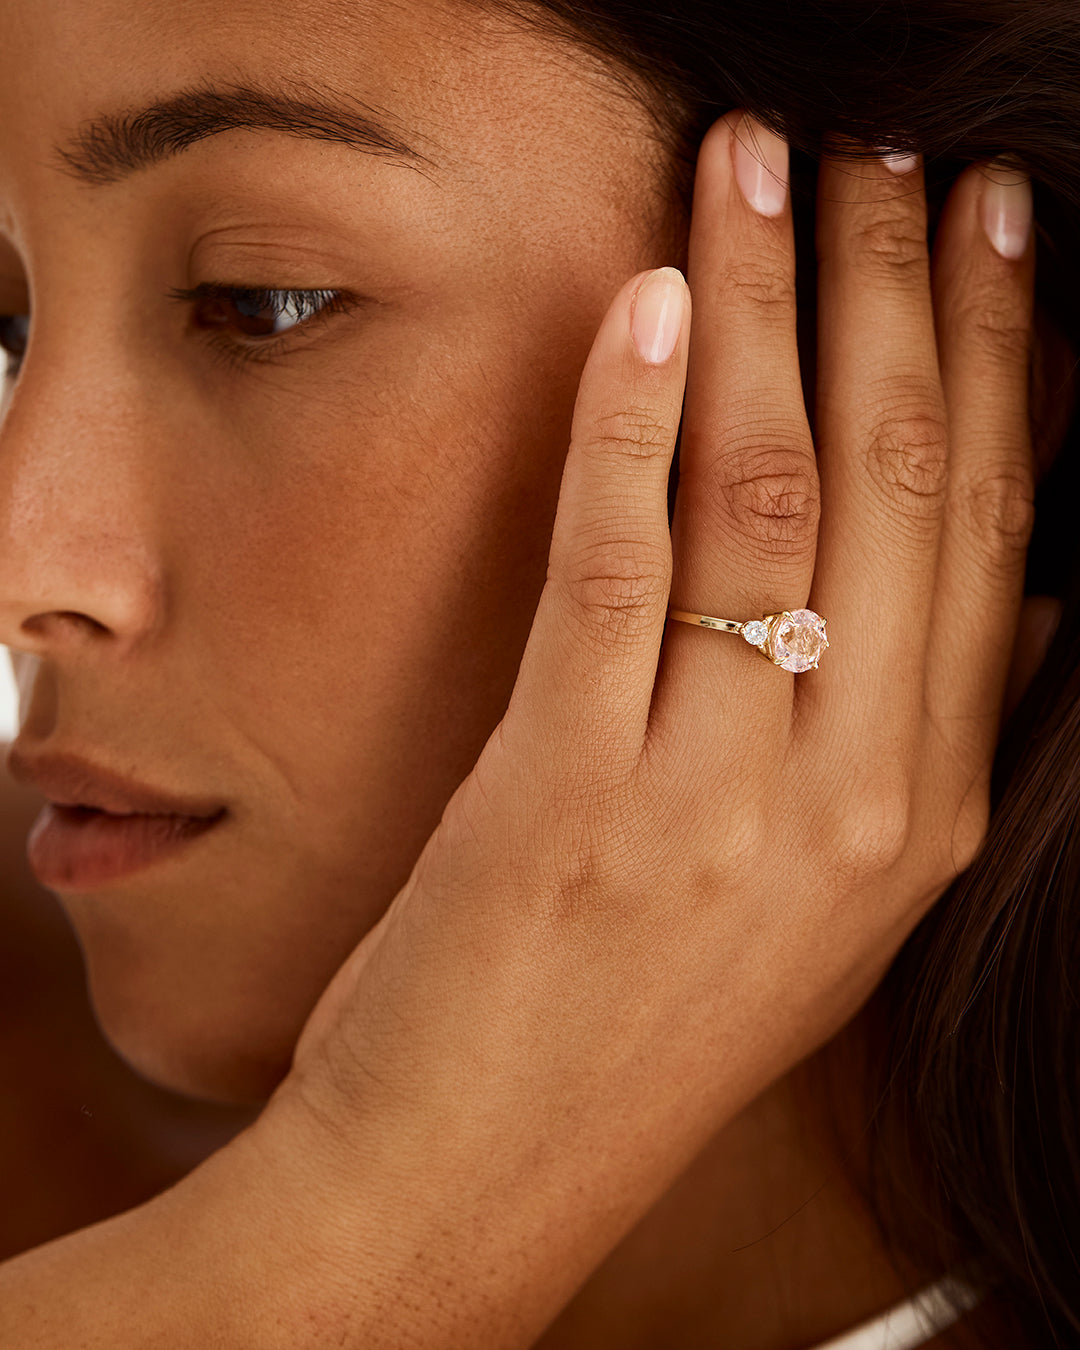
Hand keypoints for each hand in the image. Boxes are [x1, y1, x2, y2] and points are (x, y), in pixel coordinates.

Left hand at [277, 112, 1038, 1344]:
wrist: (482, 1165)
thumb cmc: (638, 1021)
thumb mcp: (815, 901)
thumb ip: (890, 743)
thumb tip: (966, 590)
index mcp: (926, 816)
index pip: (989, 533)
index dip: (994, 359)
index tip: (989, 231)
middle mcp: (850, 798)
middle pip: (900, 484)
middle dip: (897, 289)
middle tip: (888, 157)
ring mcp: (711, 792)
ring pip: (770, 491)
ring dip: (767, 305)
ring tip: (755, 170)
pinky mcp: (570, 784)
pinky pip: (617, 557)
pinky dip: (631, 415)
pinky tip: (643, 302)